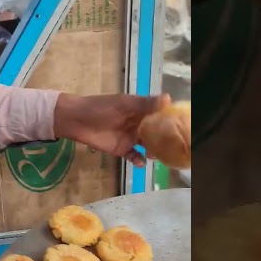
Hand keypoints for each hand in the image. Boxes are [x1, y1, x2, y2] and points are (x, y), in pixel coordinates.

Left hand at [52, 93, 168, 166]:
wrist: (77, 120)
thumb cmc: (100, 107)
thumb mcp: (124, 104)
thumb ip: (145, 104)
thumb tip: (168, 98)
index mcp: (141, 110)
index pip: (160, 114)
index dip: (170, 120)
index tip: (182, 126)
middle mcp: (139, 124)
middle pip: (157, 132)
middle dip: (166, 139)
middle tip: (176, 146)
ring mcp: (131, 137)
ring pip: (148, 145)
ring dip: (155, 151)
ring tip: (160, 155)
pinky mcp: (122, 149)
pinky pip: (134, 156)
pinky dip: (139, 160)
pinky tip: (142, 162)